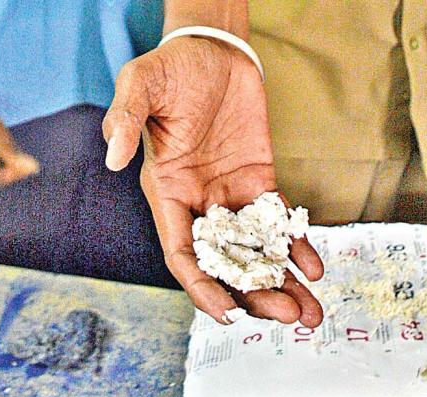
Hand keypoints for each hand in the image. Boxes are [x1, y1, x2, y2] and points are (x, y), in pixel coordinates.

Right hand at [102, 37, 324, 326]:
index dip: (204, 288)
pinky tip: (314, 268)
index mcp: (166, 193)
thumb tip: (112, 158)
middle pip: (226, 264)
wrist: (211, 49)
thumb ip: (124, 119)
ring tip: (308, 312)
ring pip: (255, 252)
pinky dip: (296, 247)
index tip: (228, 315)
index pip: (184, 255)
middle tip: (286, 316)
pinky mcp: (259, 182)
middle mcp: (198, 204)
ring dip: (280, 284)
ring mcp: (231, 196)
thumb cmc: (170, 68)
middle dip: (254, 295)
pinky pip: (279, 223)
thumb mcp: (141, 85)